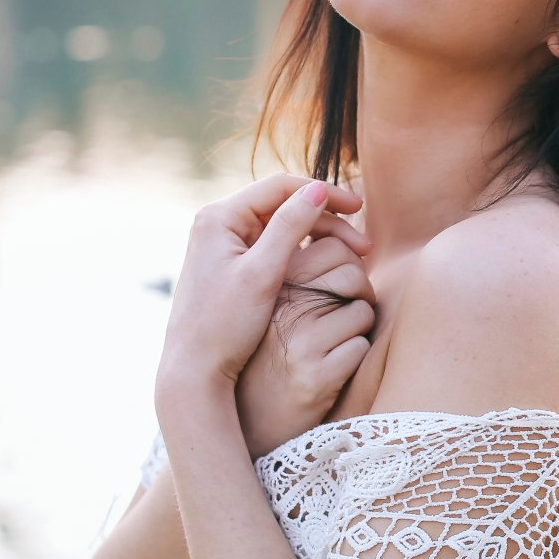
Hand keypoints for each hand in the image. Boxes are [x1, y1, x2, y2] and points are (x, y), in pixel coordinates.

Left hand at [155, 174, 366, 430]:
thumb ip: (290, 228)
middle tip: (364, 245)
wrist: (194, 371)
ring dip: (318, 236)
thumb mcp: (263, 275)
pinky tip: (326, 265)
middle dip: (327, 219)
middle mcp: (217, 223)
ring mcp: (222, 244)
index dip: (325, 193)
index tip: (359, 208)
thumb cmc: (225, 327)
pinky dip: (302, 251)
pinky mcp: (229, 265)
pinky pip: (272, 245)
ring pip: (281, 225)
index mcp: (220, 217)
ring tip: (354, 256)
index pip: (282, 186)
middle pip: (283, 204)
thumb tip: (318, 190)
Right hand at [236, 234, 378, 457]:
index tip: (347, 281)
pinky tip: (334, 367)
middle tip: (351, 309)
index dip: (350, 260)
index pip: (331, 246)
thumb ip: (302, 274)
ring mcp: (300, 342)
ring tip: (338, 340)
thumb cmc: (272, 356)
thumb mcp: (275, 308)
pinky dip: (356, 356)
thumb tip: (350, 241)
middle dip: (362, 290)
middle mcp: (283, 308)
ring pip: (362, 310)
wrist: (251, 419)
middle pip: (352, 272)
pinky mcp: (316, 375)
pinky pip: (361, 347)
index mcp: (272, 284)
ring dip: (359, 326)